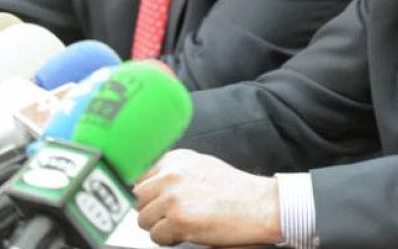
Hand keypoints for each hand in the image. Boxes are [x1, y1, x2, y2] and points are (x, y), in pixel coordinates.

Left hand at [133, 149, 282, 246]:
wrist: (259, 205)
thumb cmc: (236, 190)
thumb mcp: (201, 167)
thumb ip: (174, 171)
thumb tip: (150, 184)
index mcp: (176, 159)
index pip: (140, 175)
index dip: (148, 193)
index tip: (155, 201)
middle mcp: (171, 174)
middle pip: (138, 198)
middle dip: (152, 210)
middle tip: (172, 216)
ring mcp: (172, 196)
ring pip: (143, 219)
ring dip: (159, 226)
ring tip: (181, 224)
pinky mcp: (177, 219)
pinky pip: (156, 235)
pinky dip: (168, 239)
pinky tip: (187, 232)